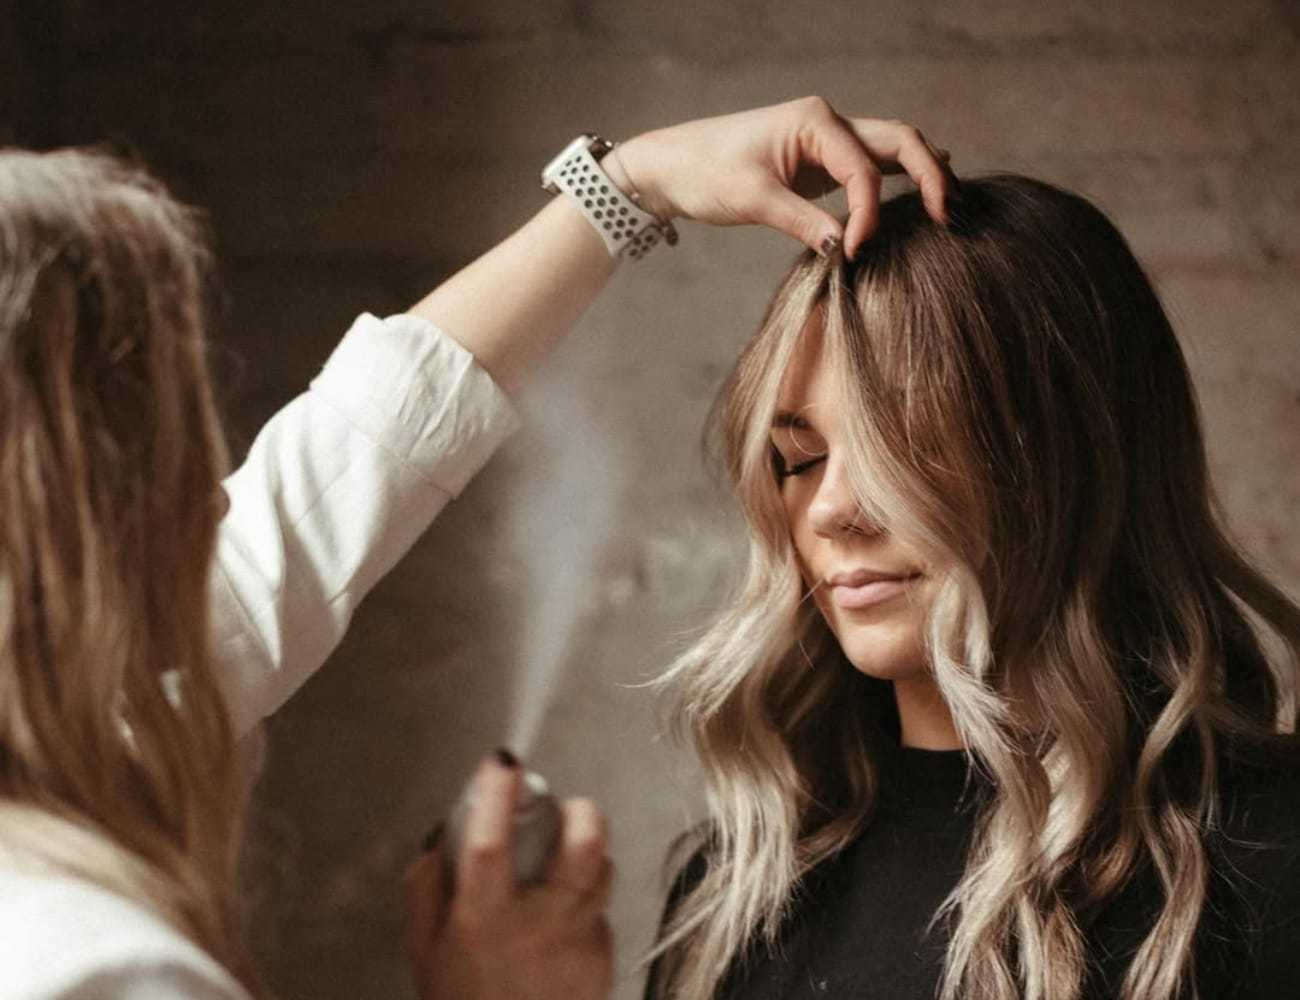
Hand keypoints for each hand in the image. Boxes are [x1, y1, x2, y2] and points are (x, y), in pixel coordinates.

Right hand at [405, 754, 613, 999]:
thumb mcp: (425, 952)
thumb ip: (427, 889)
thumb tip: (438, 836)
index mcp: (485, 920)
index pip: (490, 840)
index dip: (496, 792)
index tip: (502, 759)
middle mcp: (538, 927)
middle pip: (582, 847)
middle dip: (581, 812)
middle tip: (568, 806)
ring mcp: (578, 944)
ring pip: (602, 872)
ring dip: (589, 854)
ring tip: (566, 860)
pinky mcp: (605, 960)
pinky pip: (603, 912)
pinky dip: (587, 904)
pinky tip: (563, 921)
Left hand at [614, 96, 953, 258]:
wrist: (672, 166)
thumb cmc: (705, 172)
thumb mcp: (752, 199)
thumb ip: (802, 222)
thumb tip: (844, 249)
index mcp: (815, 120)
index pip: (864, 169)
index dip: (869, 213)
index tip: (855, 253)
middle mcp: (829, 122)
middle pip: (900, 141)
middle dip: (931, 175)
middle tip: (948, 216)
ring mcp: (827, 140)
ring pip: (891, 151)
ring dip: (923, 174)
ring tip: (948, 208)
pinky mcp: (821, 161)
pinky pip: (871, 168)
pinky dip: (898, 182)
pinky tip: (922, 198)